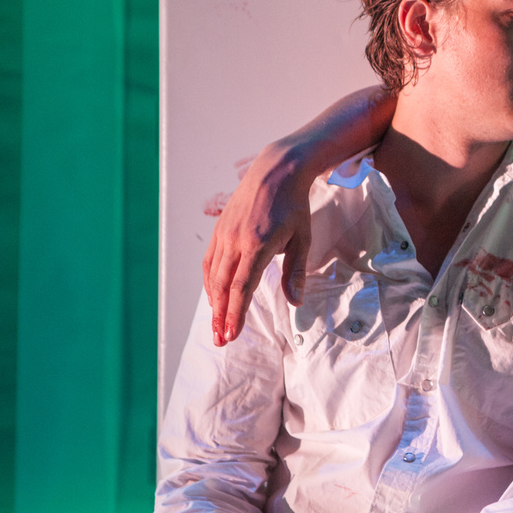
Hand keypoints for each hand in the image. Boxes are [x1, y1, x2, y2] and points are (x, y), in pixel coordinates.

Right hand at [202, 140, 313, 344]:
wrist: (275, 172)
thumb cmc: (293, 206)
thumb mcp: (302, 238)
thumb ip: (295, 271)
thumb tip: (296, 302)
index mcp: (258, 245)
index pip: (241, 287)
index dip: (235, 313)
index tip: (232, 334)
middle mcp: (235, 241)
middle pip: (222, 286)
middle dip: (221, 316)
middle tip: (221, 340)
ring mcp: (224, 235)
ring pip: (212, 276)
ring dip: (213, 303)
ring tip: (216, 325)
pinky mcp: (219, 230)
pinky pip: (209, 261)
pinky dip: (209, 282)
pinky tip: (214, 297)